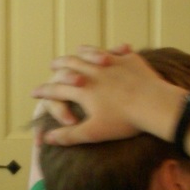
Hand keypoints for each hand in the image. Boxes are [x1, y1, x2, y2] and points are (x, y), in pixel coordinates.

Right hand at [32, 46, 181, 146]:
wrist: (155, 104)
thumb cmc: (124, 121)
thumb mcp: (94, 132)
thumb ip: (69, 135)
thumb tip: (47, 139)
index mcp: (82, 89)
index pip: (56, 89)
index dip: (43, 91)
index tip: (34, 92)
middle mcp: (93, 71)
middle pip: (69, 64)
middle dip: (59, 65)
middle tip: (52, 65)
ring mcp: (111, 62)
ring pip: (90, 53)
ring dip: (80, 53)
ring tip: (76, 52)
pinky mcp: (129, 59)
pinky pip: (116, 51)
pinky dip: (110, 50)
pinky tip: (112, 50)